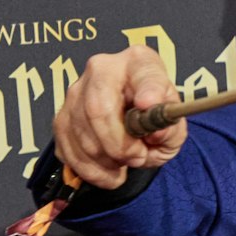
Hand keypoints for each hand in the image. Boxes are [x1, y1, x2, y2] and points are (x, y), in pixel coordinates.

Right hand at [52, 46, 186, 189]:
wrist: (134, 111)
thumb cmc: (155, 112)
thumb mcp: (173, 119)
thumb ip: (170, 128)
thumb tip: (155, 134)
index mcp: (139, 62)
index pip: (143, 74)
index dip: (148, 92)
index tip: (150, 106)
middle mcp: (102, 69)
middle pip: (98, 109)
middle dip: (119, 144)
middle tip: (138, 158)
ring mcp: (76, 92)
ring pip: (81, 134)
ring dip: (106, 160)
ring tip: (125, 164)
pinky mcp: (62, 117)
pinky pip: (68, 149)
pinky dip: (90, 169)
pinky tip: (108, 172)